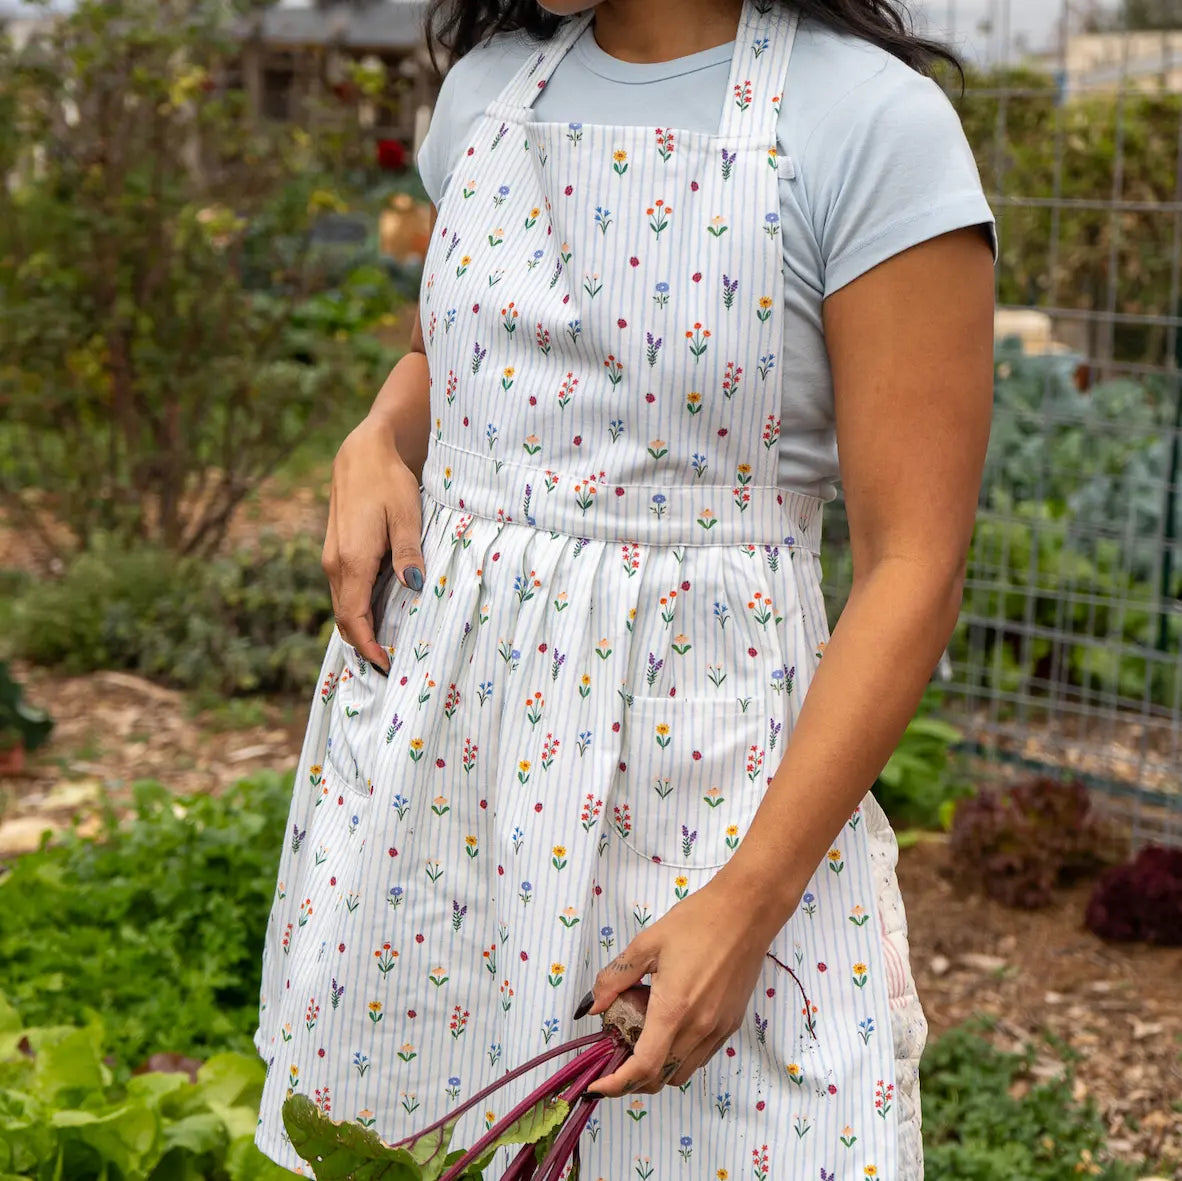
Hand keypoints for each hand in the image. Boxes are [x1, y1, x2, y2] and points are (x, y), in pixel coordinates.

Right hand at [321, 414, 424, 673]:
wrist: (362, 452)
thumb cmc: (388, 481)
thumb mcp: (407, 514)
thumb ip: (409, 552)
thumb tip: (414, 585)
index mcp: (352, 560)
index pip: (354, 618)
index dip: (368, 647)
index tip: (386, 666)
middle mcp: (335, 564)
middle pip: (345, 619)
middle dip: (364, 645)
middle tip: (390, 666)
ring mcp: (332, 558)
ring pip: (342, 606)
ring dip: (360, 629)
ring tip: (386, 648)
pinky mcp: (336, 552)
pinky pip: (344, 591)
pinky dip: (357, 610)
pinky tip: (378, 616)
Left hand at [580, 878, 787, 1096]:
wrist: (747, 912)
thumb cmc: (696, 921)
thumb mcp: (647, 943)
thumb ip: (616, 978)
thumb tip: (592, 1006)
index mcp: (674, 1009)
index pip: (643, 1067)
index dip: (616, 1084)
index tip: (595, 1086)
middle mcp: (699, 1028)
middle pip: (661, 1077)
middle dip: (632, 1080)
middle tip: (614, 1057)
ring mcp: (719, 1029)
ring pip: (683, 1072)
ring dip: (657, 1069)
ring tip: (641, 1039)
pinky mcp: (731, 1024)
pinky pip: (701, 1056)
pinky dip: (679, 1057)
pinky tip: (669, 1028)